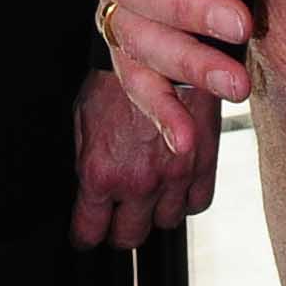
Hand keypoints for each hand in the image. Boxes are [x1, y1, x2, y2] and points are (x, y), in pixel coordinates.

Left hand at [70, 66, 210, 244]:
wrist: (160, 48)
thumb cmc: (116, 78)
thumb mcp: (83, 116)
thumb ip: (86, 160)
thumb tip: (84, 192)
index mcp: (100, 172)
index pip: (89, 230)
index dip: (85, 235)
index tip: (85, 234)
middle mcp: (137, 182)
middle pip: (129, 237)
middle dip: (119, 230)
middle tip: (116, 218)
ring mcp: (172, 178)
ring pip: (164, 224)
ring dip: (155, 212)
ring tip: (148, 192)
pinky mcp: (203, 167)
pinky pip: (196, 204)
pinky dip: (186, 198)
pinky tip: (175, 182)